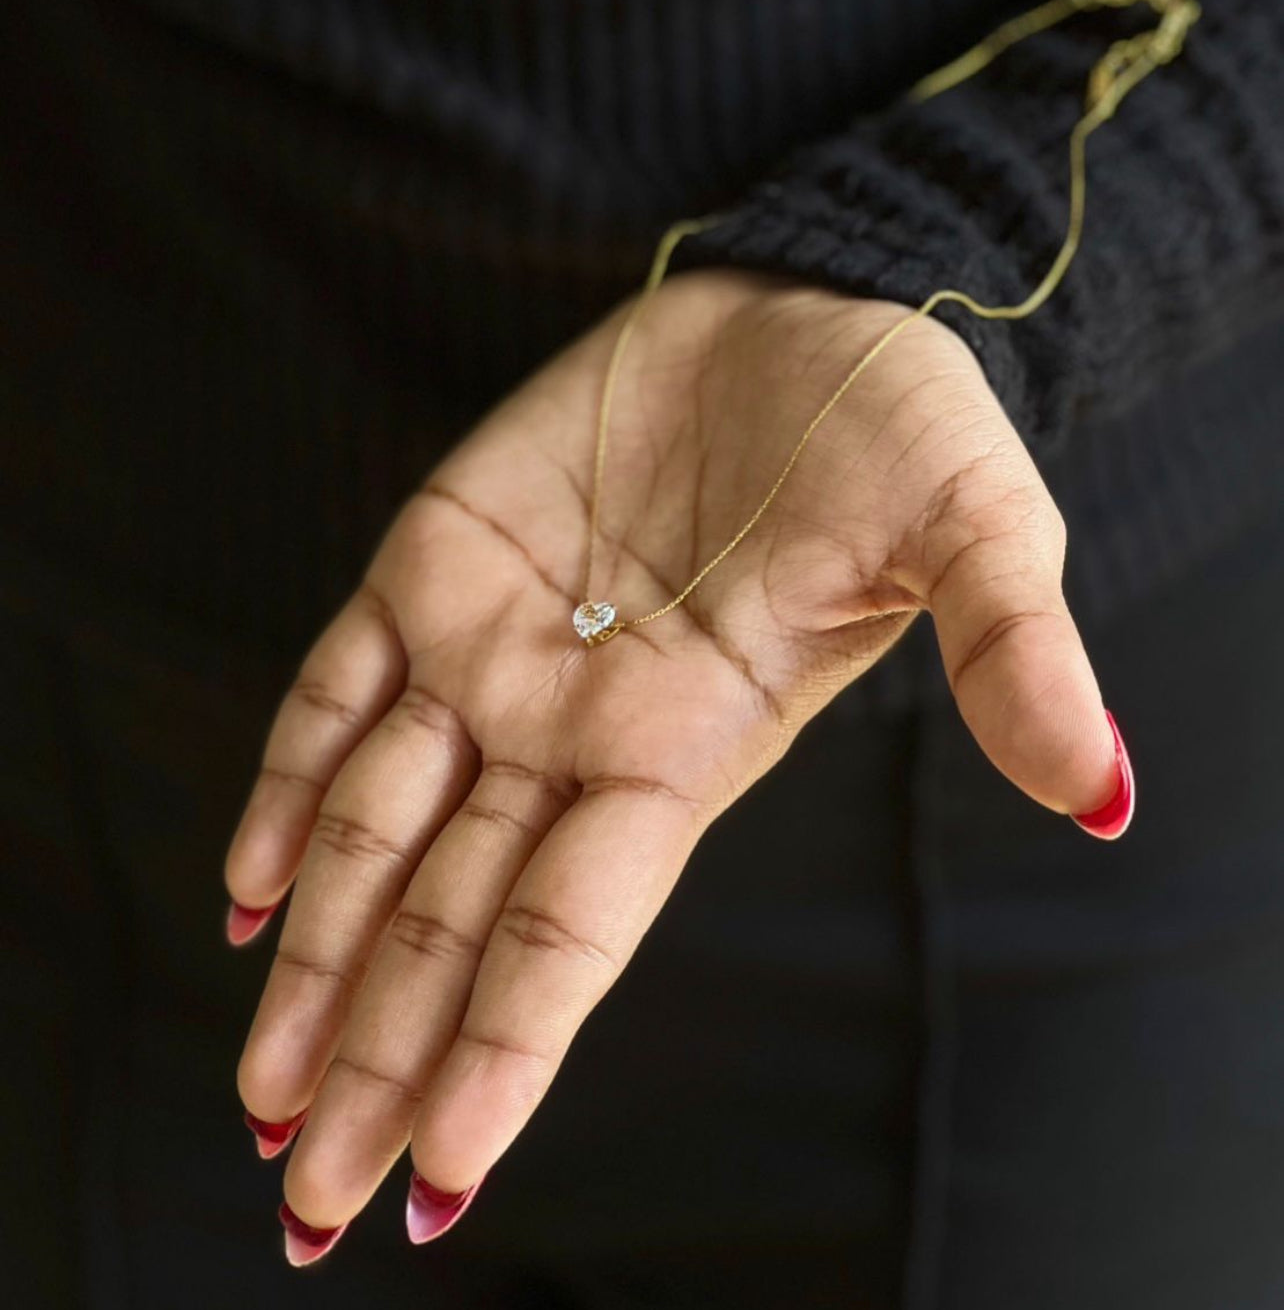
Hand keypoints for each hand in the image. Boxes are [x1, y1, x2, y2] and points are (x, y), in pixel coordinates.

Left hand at [225, 266, 1124, 1257]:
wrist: (805, 305)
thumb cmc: (897, 418)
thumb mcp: (975, 526)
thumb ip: (1011, 658)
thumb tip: (1105, 791)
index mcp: (687, 746)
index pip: (577, 926)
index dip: (508, 1044)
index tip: (439, 1173)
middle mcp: (577, 726)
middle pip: (457, 917)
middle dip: (383, 1053)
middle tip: (307, 1192)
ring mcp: (497, 650)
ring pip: (377, 827)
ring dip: (318, 957)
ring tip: (258, 1091)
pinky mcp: (440, 562)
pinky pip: (337, 692)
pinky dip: (288, 787)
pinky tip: (251, 893)